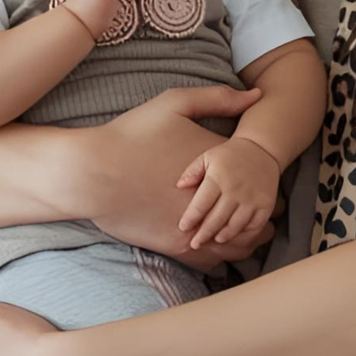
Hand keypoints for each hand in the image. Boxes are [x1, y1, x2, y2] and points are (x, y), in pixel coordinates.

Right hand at [73, 86, 274, 271]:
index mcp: (221, 166)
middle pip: (259, 216)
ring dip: (244, 236)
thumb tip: (256, 94)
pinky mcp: (179, 247)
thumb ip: (217, 98)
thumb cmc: (132, 135)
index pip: (262, 181)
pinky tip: (212, 240)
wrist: (93, 172)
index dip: (262, 181)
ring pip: (242, 245)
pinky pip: (215, 261)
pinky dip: (219, 253)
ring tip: (237, 225)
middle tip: (253, 204)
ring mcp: (200, 228)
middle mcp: (217, 201)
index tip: (256, 178)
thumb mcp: (174, 104)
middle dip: (260, 211)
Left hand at [176, 137, 280, 247]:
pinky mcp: (265, 206)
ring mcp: (252, 200)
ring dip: (221, 236)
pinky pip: (253, 227)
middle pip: (216, 219)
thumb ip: (192, 172)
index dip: (191, 219)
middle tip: (194, 244)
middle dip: (203, 234)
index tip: (183, 228)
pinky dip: (242, 235)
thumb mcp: (208, 157)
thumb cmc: (229, 156)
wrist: (261, 150)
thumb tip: (179, 186)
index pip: (201, 204)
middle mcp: (236, 190)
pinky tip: (232, 237)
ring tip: (212, 241)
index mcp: (218, 178)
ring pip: (234, 226)